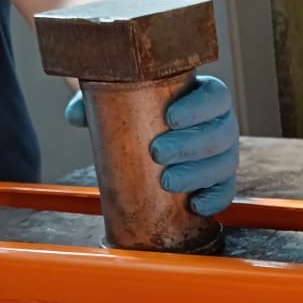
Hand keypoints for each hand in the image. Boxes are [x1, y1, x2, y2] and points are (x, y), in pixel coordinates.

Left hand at [65, 75, 239, 217]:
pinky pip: (225, 192)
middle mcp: (221, 124)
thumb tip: (77, 116)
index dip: (198, 108)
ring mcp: (224, 155)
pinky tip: (196, 205)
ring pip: (223, 164)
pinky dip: (214, 200)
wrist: (154, 135)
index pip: (214, 97)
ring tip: (167, 182)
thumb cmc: (144, 111)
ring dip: (197, 175)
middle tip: (157, 152)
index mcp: (206, 97)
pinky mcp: (221, 181)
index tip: (170, 117)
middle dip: (189, 146)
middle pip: (219, 134)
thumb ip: (98, 102)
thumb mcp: (122, 100)